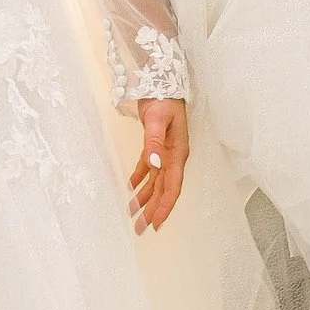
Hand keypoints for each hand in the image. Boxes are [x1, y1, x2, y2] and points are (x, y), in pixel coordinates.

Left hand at [129, 98, 187, 233]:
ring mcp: (165, 152)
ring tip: (133, 215)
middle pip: (164, 190)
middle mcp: (173, 157)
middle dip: (152, 210)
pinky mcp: (156, 145)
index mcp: (177, 154)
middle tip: (140, 229)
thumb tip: (155, 164)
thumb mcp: (157, 119)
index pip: (172, 187)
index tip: (156, 225)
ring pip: (156, 182)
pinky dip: (140, 179)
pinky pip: (149, 168)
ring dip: (145, 198)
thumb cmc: (164, 98)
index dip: (164, 207)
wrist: (163, 80)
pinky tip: (131, 188)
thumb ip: (154, 141)